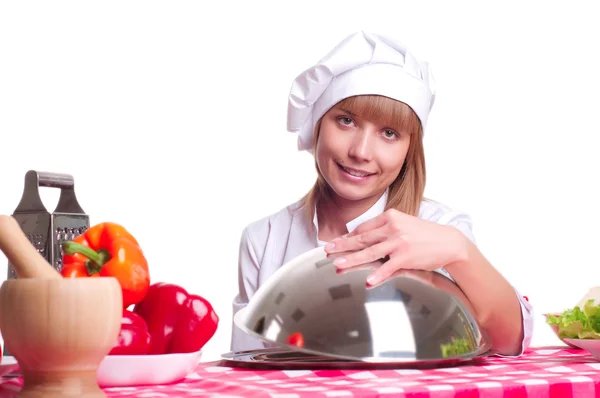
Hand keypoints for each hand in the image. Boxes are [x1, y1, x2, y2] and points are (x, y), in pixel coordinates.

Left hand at [324, 209, 467, 285]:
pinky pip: (388, 267)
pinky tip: (368, 281)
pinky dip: (378, 275)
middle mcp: (392, 227)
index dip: (348, 237)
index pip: (364, 228)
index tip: (336, 242)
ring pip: (370, 252)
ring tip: (338, 265)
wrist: (450, 242)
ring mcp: (399, 241)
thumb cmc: (426, 235)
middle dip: (342, 246)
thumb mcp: (404, 224)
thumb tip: (366, 237)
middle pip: (362, 238)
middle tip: (327, 250)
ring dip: (352, 259)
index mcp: (390, 216)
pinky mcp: (407, 256)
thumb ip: (386, 228)